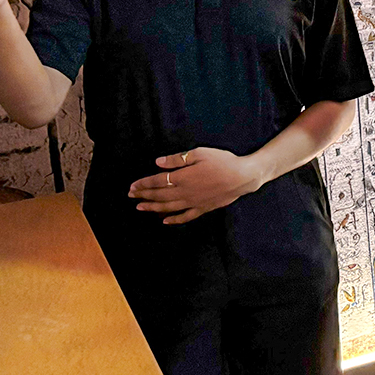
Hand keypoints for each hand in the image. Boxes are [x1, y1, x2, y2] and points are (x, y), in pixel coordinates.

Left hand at [128, 147, 266, 223]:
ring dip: (153, 208)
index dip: (143, 184)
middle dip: (144, 195)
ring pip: (168, 208)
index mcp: (183, 177)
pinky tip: (165, 221)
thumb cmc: (223, 161)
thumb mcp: (200, 153)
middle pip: (160, 195)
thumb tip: (158, 163)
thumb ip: (177, 160)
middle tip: (131, 196)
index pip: (157, 181)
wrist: (243, 177)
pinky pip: (185, 217)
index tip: (132, 186)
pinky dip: (173, 220)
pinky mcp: (203, 209)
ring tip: (140, 207)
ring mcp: (193, 203)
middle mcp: (185, 193)